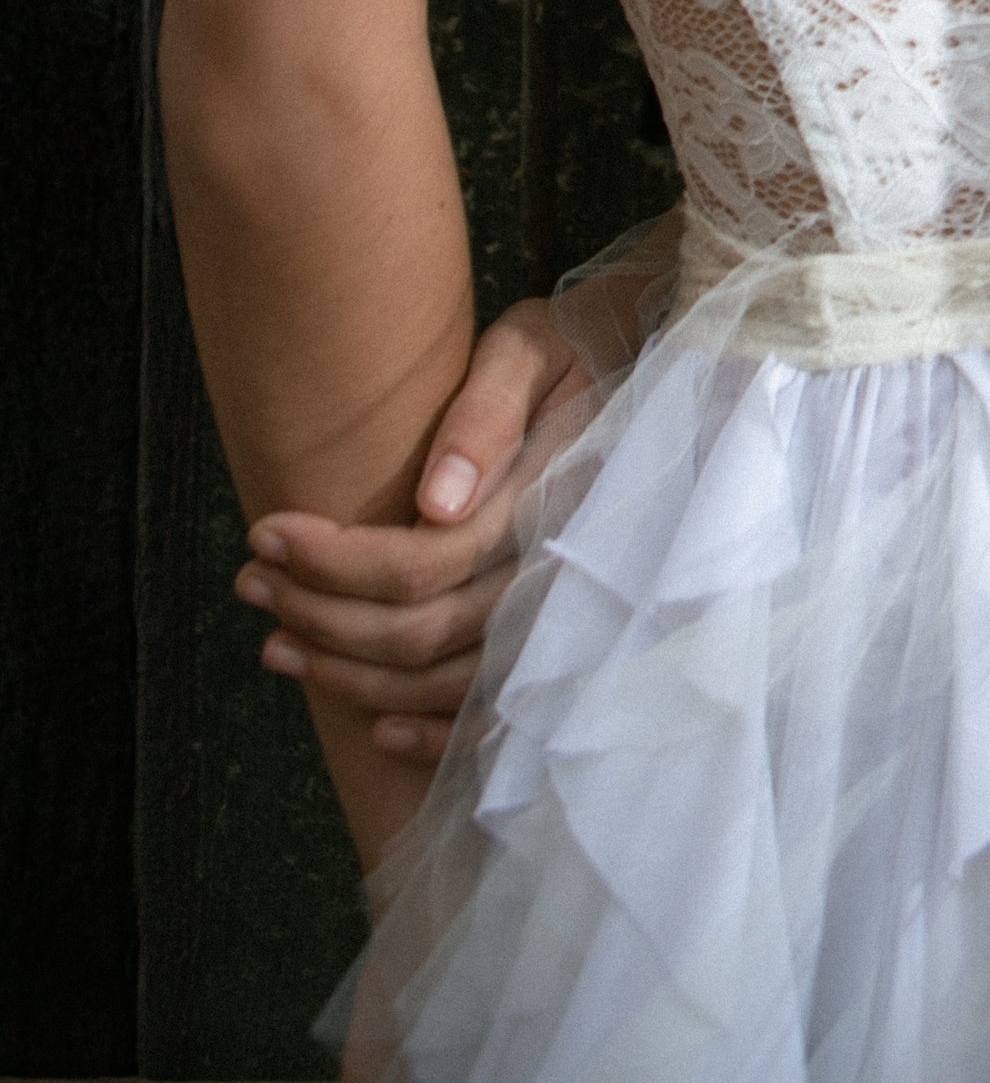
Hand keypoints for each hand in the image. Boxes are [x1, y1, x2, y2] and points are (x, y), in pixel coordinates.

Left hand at [237, 294, 589, 765]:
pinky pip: (497, 712)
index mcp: (547, 493)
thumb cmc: (574, 352)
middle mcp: (557, 566)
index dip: (333, 560)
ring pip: (445, 681)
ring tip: (276, 642)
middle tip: (249, 582)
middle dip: (320, 614)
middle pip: (420, 630)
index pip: (422, 561)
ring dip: (350, 675)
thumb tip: (435, 500)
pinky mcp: (565, 639)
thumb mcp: (529, 348)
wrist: (647, 375)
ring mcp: (565, 612)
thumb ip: (487, 412)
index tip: (263, 532)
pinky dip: (433, 734)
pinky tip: (376, 726)